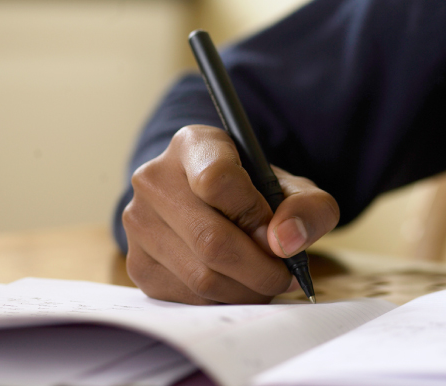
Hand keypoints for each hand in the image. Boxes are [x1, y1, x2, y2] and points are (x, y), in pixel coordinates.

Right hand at [122, 125, 339, 304]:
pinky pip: (187, 298)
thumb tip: (285, 241)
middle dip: (260, 268)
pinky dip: (224, 301)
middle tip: (285, 274)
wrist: (217, 206)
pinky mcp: (137, 263)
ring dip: (246, 290)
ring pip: (201, 276)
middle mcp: (154, 178)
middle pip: (211, 239)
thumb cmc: (259, 194)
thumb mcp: (296, 190)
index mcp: (194, 145)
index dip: (254, 214)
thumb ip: (309, 207)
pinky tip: (240, 286)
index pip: (216, 178)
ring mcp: (138, 222)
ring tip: (267, 281)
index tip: (276, 231)